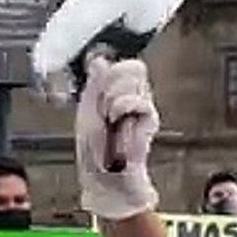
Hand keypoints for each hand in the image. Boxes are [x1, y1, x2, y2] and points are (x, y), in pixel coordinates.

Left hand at [76, 57, 159, 219]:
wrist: (107, 178)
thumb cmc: (95, 151)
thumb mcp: (87, 113)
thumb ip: (94, 85)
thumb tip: (99, 59)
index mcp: (113, 95)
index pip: (119, 65)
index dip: (109, 72)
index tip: (100, 90)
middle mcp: (131, 98)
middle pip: (131, 67)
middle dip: (112, 83)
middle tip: (104, 108)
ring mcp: (142, 108)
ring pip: (136, 81)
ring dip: (115, 98)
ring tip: (111, 118)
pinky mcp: (150, 119)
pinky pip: (140, 100)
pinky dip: (124, 108)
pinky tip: (118, 121)